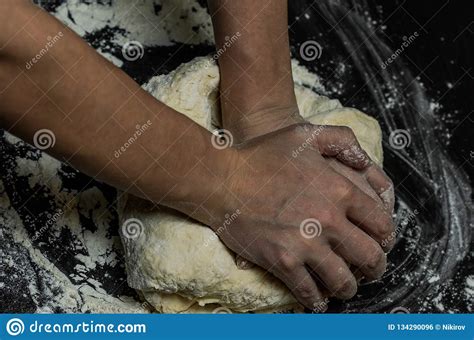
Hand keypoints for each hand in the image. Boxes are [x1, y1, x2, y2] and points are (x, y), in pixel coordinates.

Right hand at [191, 124, 394, 309]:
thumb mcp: (304, 134)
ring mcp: (306, 243)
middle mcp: (329, 220)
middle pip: (370, 257)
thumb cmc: (261, 155)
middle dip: (376, 268)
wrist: (222, 179)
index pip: (381, 224)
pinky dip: (317, 301)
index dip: (386, 238)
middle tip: (371, 270)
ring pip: (343, 281)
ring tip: (345, 287)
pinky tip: (318, 301)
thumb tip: (364, 161)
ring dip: (348, 288)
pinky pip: (309, 292)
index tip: (381, 243)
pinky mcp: (283, 261)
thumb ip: (340, 140)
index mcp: (340, 190)